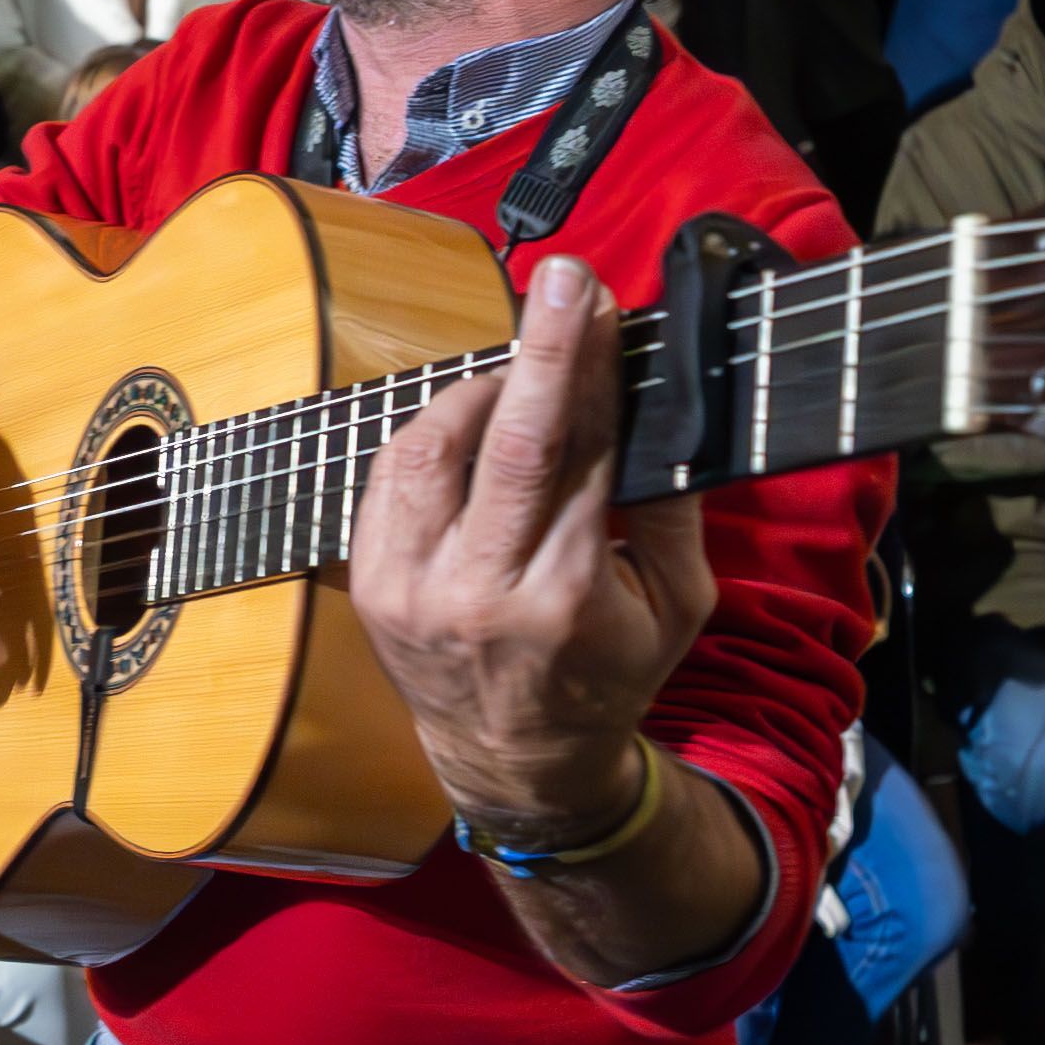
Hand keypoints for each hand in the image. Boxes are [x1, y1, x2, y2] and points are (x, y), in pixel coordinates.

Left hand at [346, 253, 714, 825]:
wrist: (513, 763)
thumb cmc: (606, 676)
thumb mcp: (676, 609)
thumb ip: (672, 513)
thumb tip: (663, 408)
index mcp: (564, 600)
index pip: (581, 455)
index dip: (591, 369)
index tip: (599, 301)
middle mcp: (477, 593)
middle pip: (507, 444)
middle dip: (539, 351)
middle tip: (562, 282)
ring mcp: (410, 590)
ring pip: (430, 448)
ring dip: (475, 391)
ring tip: (519, 374)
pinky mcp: (369, 584)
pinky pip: (391, 477)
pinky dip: (429, 432)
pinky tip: (468, 420)